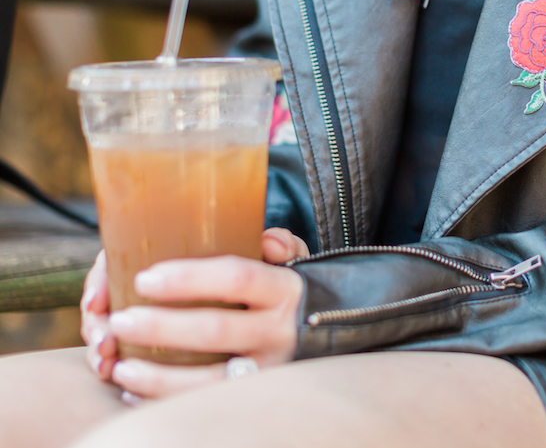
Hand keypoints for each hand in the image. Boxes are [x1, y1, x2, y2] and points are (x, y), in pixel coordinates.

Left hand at [82, 228, 308, 398]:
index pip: (237, 278)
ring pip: (209, 378)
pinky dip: (166, 399)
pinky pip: (207, 404)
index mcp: (285, 289)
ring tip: (118, 365)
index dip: (189, 279)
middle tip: (118, 321)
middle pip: (215, 328)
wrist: (328, 332)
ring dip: (158, 375)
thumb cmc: (289, 291)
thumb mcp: (295, 260)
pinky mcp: (254, 398)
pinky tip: (135, 391)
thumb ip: (281, 243)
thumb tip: (267, 240)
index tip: (144, 278)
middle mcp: (279, 331)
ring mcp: (267, 369)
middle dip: (161, 327)